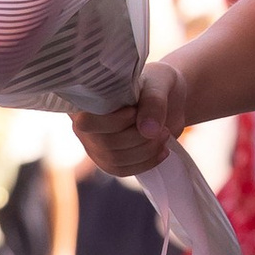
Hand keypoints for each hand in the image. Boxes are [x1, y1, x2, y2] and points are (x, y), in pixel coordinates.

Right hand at [71, 61, 183, 179]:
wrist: (169, 99)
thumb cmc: (157, 84)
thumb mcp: (159, 84)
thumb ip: (153, 102)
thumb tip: (147, 130)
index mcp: (89, 100)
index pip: (86, 122)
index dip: (113, 123)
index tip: (135, 112)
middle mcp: (85, 124)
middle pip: (105, 144)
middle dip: (138, 138)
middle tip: (162, 128)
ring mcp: (95, 144)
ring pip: (115, 160)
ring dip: (145, 151)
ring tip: (165, 135)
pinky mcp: (109, 159)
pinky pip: (122, 170)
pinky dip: (145, 163)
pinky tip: (163, 151)